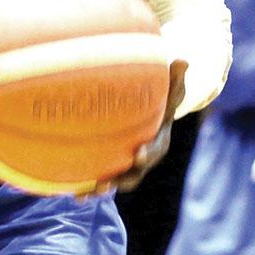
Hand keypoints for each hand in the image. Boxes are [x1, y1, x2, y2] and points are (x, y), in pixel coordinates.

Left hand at [90, 59, 187, 195]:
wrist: (152, 118)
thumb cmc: (161, 101)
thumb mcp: (171, 89)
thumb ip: (175, 78)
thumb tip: (183, 59)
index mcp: (158, 142)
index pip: (154, 150)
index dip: (147, 154)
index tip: (138, 154)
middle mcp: (142, 159)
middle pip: (133, 175)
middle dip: (121, 180)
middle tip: (105, 182)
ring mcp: (126, 166)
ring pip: (114, 181)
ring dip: (99, 189)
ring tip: (84, 195)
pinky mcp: (110, 166)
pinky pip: (98, 178)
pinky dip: (86, 187)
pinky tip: (71, 193)